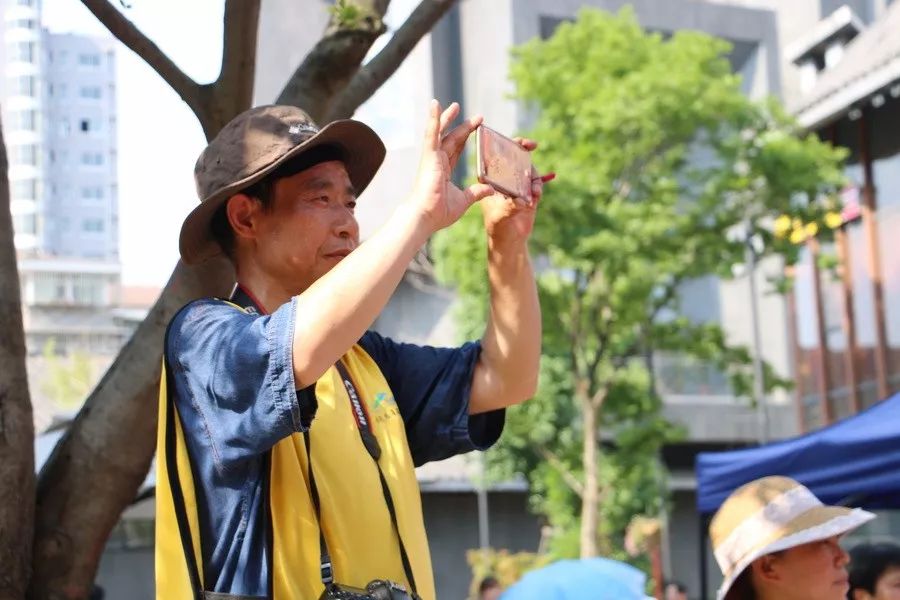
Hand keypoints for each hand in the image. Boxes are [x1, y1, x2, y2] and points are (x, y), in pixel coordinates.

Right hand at [409, 100, 495, 232]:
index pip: (456, 149)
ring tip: (455, 105)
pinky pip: (432, 134)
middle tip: (477, 117)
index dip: (466, 137)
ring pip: (440, 132)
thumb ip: (476, 192)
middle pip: (451, 138)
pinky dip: (433, 119)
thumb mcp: (464, 200)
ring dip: (446, 118)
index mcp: (444, 171)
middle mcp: (437, 162)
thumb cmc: (439, 212)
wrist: (425, 216)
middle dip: (463, 126)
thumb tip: (491, 189)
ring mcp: (432, 158)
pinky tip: (435, 105)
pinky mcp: (429, 156)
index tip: (478, 127)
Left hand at [481, 138, 547, 245]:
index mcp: (492, 178)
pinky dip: (537, 189)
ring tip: (534, 191)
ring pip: (529, 171)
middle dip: (525, 150)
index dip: (507, 144)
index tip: (516, 139)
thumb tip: (521, 200)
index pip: (498, 155)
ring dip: (533, 178)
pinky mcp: (529, 193)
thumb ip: (511, 207)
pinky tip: (535, 197)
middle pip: (516, 157)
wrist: (509, 240)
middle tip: (533, 145)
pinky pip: (536, 185)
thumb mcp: (500, 215)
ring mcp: (518, 185)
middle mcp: (505, 178)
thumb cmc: (497, 226)